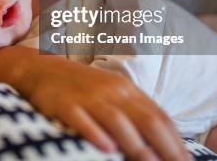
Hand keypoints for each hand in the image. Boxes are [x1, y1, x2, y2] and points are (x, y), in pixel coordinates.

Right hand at [19, 54, 190, 160]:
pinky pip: (81, 118)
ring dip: (136, 144)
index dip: (176, 142)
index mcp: (126, 90)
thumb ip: (134, 115)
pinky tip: (105, 148)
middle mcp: (111, 91)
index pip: (159, 116)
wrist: (40, 68)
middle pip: (145, 119)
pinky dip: (94, 133)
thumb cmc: (81, 88)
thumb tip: (163, 145)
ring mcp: (88, 97)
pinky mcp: (64, 103)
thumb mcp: (111, 95)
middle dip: (165, 147)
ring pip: (117, 120)